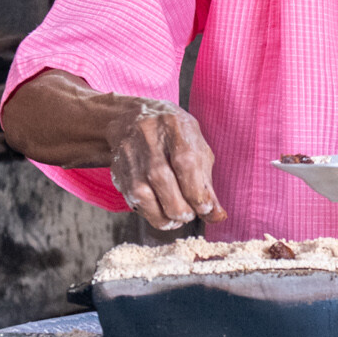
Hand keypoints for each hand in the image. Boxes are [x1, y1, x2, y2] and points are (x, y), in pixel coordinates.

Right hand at [106, 97, 225, 232]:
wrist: (132, 119)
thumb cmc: (172, 136)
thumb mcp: (196, 148)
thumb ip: (207, 183)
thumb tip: (217, 216)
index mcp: (174, 127)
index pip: (186, 164)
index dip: (197, 192)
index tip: (205, 208)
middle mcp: (148, 141)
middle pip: (163, 182)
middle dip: (183, 208)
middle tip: (192, 212)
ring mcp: (131, 158)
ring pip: (146, 198)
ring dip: (168, 217)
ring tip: (179, 215)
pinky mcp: (120, 175)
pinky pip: (136, 205)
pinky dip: (154, 216)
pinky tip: (164, 211)